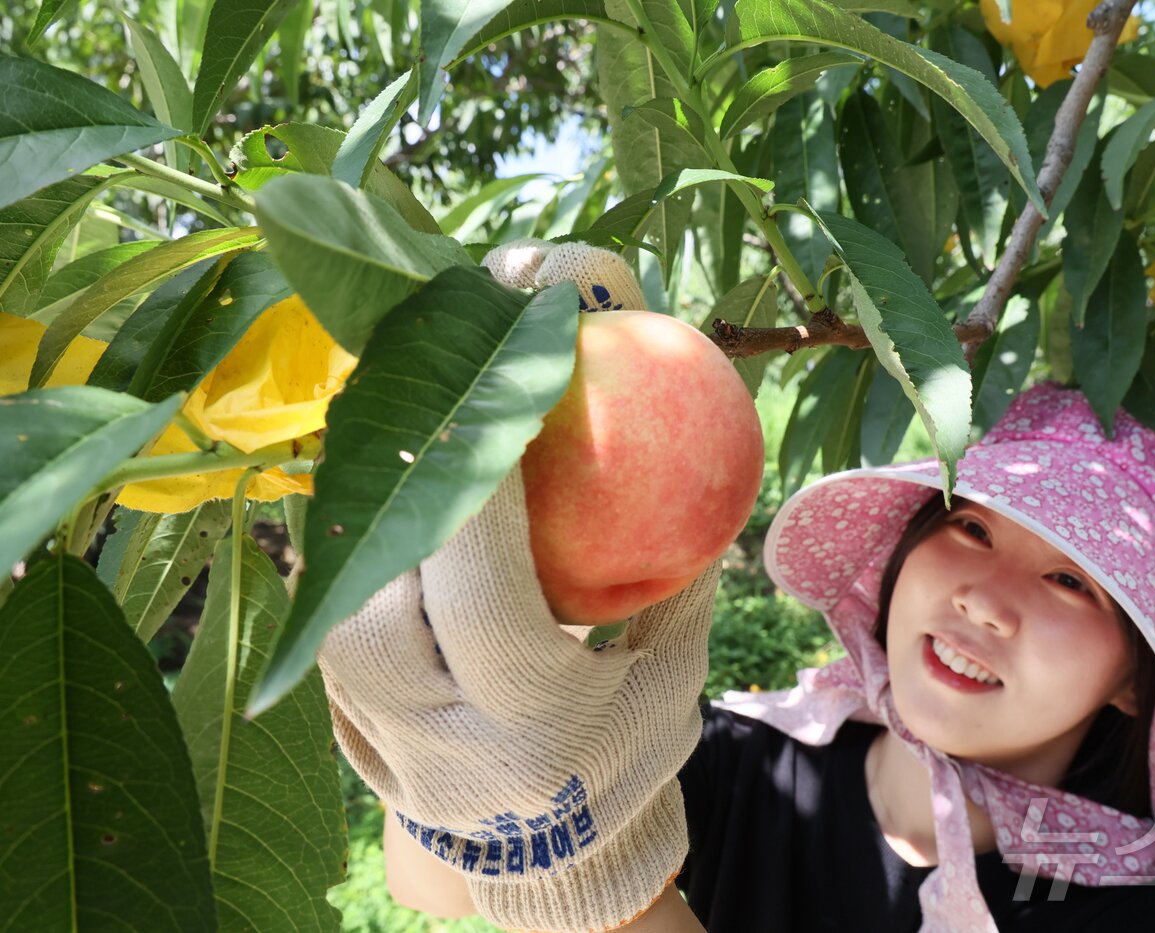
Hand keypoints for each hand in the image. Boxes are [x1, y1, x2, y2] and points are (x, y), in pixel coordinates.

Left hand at [314, 240, 721, 932]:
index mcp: (534, 725)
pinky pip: (325, 628)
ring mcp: (377, 743)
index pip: (484, 591)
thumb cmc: (630, 747)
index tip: (487, 393)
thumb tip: (686, 439)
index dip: (478, 481)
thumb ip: (674, 566)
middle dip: (403, 487)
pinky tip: (388, 505)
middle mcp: (437, 739)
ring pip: (335, 612)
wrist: (557, 861)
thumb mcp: (676, 666)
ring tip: (410, 449)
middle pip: (379, 594)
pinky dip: (353, 557)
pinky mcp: (344, 734)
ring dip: (368, 518)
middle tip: (435, 404)